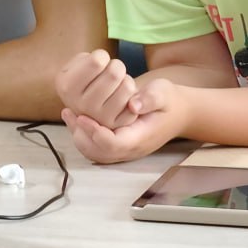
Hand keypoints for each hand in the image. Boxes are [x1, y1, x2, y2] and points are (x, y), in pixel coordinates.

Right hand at [54, 49, 139, 129]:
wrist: (89, 96)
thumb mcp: (79, 62)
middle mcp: (81, 106)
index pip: (97, 61)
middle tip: (111, 71)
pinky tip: (121, 97)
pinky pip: (135, 103)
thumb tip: (119, 83)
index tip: (97, 62)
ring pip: (128, 87)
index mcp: (67, 86)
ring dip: (126, 80)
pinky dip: (133, 96)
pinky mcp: (116, 126)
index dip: (101, 56)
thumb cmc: (86, 74)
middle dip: (117, 66)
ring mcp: (99, 118)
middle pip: (114, 73)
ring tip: (116, 84)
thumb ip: (96, 62)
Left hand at [61, 77, 185, 163]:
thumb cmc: (169, 101)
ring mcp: (123, 149)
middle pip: (99, 153)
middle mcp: (130, 148)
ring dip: (79, 135)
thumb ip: (150, 99)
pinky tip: (74, 115)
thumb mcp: (163, 93)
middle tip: (70, 113)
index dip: (95, 132)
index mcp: (140, 138)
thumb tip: (133, 105)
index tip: (83, 116)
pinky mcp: (117, 143)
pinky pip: (95, 146)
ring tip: (69, 113)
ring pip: (94, 152)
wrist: (179, 112)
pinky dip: (82, 134)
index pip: (113, 145)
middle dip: (82, 135)